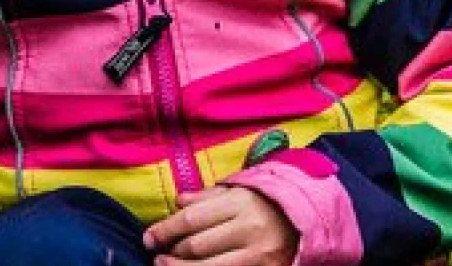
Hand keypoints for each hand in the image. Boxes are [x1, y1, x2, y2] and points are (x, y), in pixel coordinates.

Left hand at [142, 186, 298, 265]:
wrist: (303, 224)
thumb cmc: (262, 205)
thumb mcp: (238, 192)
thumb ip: (207, 197)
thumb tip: (177, 201)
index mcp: (241, 202)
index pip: (192, 218)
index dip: (166, 229)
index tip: (148, 237)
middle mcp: (250, 229)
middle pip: (198, 245)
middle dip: (171, 252)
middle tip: (157, 254)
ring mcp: (258, 255)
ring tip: (164, 265)